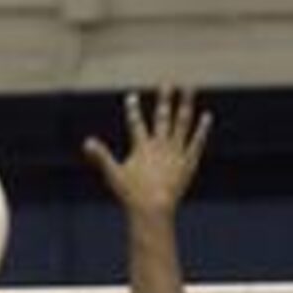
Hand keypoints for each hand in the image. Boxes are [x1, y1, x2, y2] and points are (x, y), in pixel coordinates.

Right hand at [83, 87, 211, 215]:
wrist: (152, 208)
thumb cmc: (131, 195)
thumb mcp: (113, 175)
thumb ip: (101, 156)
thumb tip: (86, 142)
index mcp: (142, 147)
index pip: (136, 124)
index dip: (132, 110)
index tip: (132, 97)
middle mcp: (160, 145)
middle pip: (162, 117)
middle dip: (163, 99)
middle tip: (166, 84)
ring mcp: (175, 152)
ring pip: (182, 123)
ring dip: (185, 104)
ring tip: (190, 88)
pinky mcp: (187, 163)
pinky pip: (196, 142)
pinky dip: (201, 129)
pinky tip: (206, 117)